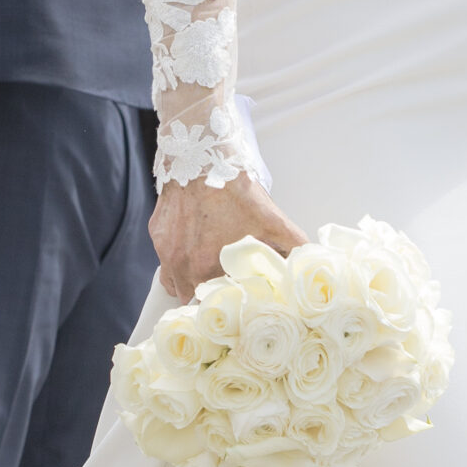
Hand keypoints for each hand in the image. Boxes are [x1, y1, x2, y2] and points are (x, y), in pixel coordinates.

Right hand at [150, 174, 306, 303]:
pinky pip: (166, 264)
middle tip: (227, 290)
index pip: (216, 308)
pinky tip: (193, 254)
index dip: (229, 308)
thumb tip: (309, 265)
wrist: (201, 158)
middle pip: (195, 302)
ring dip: (191, 285)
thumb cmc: (234, 190)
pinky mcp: (157, 237)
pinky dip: (177, 265)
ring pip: (177, 286)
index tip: (239, 303)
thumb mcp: (273, 220)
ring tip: (209, 274)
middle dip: (211, 300)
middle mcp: (183, 267)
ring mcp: (167, 254)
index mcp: (209, 270)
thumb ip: (294, 248)